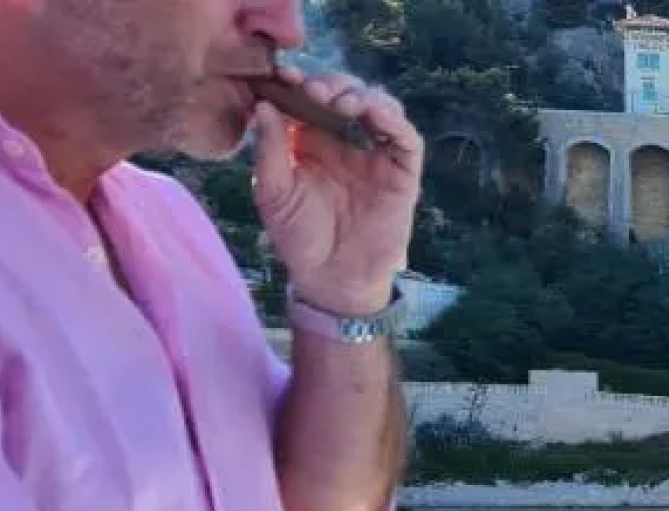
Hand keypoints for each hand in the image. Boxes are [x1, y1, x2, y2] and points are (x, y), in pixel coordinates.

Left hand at [251, 68, 422, 315]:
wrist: (332, 277)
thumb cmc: (298, 238)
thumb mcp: (272, 192)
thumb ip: (269, 149)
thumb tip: (263, 104)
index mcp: (311, 140)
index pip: (309, 98)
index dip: (298, 81)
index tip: (281, 75)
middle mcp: (346, 141)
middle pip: (346, 93)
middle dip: (331, 83)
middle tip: (312, 90)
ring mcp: (377, 154)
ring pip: (379, 106)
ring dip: (362, 95)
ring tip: (340, 102)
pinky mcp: (403, 172)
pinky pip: (405, 138)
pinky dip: (393, 119)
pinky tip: (372, 112)